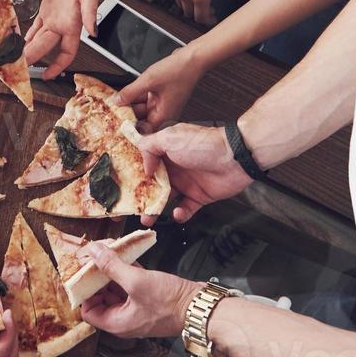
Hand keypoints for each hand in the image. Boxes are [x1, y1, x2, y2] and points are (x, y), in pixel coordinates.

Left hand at [23, 0, 104, 78]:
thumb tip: (93, 31)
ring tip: (16, 58)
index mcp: (73, 25)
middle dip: (33, 58)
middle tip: (18, 68)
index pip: (66, 52)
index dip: (58, 66)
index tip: (47, 76)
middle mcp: (62, 25)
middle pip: (45, 47)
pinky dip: (28, 35)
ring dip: (28, 49)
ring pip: (38, 39)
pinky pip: (36, 26)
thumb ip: (90, 12)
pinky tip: (21, 41)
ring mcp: (53, 18)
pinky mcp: (46, 9)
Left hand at [79, 245, 200, 339]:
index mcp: (117, 323)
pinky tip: (127, 256)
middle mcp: (125, 319)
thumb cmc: (170, 303)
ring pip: (117, 289)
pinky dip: (127, 271)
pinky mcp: (148, 299)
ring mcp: (137, 309)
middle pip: (102, 297)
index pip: (88, 311)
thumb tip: (93, 253)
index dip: (84, 292)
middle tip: (96, 256)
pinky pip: (131, 285)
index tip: (84, 272)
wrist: (199, 306)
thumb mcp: (136, 281)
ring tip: (110, 252)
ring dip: (113, 270)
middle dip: (98, 276)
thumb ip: (112, 266)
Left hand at [116, 47, 203, 130]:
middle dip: (129, 113)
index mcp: (164, 115)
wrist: (192, 59)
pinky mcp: (162, 95)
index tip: (119, 122)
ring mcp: (164, 103)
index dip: (131, 128)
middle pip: (142, 119)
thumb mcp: (148, 81)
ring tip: (119, 98)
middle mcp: (165, 112)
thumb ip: (130, 92)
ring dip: (132, 103)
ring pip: (143, 108)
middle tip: (115, 108)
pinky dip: (138, 96)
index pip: (144, 131)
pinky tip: (129, 91)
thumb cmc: (179, 71)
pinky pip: (146, 99)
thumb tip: (117, 101)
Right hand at [135, 124, 251, 224]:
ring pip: (166, 200)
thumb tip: (144, 167)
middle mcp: (174, 167)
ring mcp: (187, 182)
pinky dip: (180, 214)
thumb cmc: (202, 144)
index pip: (145, 163)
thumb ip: (150, 148)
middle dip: (141, 197)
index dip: (134, 174)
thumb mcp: (169, 138)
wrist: (234, 158)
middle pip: (153, 185)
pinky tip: (177, 213)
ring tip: (147, 219)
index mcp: (165, 151)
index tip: (121, 186)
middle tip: (131, 208)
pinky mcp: (199, 196)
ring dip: (155, 210)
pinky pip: (186, 209)